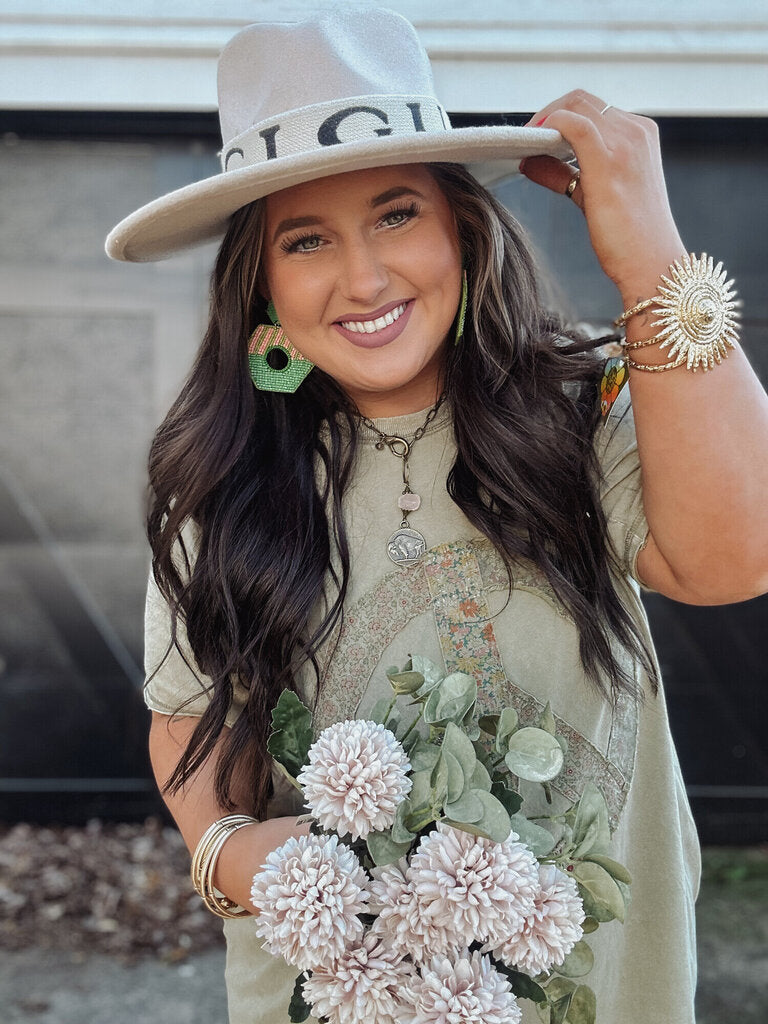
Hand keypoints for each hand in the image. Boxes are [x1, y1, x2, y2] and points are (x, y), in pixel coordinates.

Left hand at [520, 90, 685, 304]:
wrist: (651, 263)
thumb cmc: (627, 237)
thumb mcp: (592, 195)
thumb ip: (563, 173)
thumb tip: (529, 161)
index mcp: (640, 135)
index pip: (593, 108)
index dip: (560, 116)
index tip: (538, 136)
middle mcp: (636, 131)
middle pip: (582, 100)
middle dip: (548, 114)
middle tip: (526, 138)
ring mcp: (625, 143)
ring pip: (575, 106)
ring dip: (544, 121)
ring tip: (526, 144)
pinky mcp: (609, 160)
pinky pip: (573, 125)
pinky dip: (548, 128)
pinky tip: (533, 146)